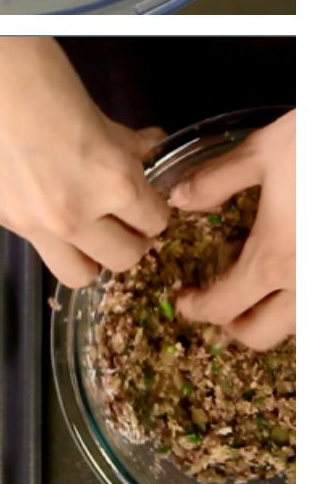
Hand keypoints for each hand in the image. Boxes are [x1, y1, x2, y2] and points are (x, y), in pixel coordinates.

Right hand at [0, 36, 167, 286]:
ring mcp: (31, 224)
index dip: (155, 205)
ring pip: (81, 275)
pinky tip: (42, 194)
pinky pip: (38, 245)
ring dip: (92, 253)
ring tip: (86, 219)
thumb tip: (145, 149)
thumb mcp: (90, 104)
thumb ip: (119, 140)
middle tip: (122, 209)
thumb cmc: (34, 64)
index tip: (147, 192)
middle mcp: (74, 215)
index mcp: (109, 179)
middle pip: (125, 259)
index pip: (154, 220)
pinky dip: (51, 234)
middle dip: (131, 235)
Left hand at [168, 110, 295, 347]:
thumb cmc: (313, 148)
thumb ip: (217, 180)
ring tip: (257, 291)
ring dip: (269, 318)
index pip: (223, 306)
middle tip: (219, 301)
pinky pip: (308, 306)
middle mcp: (301, 286)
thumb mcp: (263, 153)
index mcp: (271, 260)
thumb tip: (180, 198)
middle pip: (259, 335)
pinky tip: (290, 272)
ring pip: (292, 328)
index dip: (196, 308)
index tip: (185, 299)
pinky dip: (295, 301)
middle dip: (232, 325)